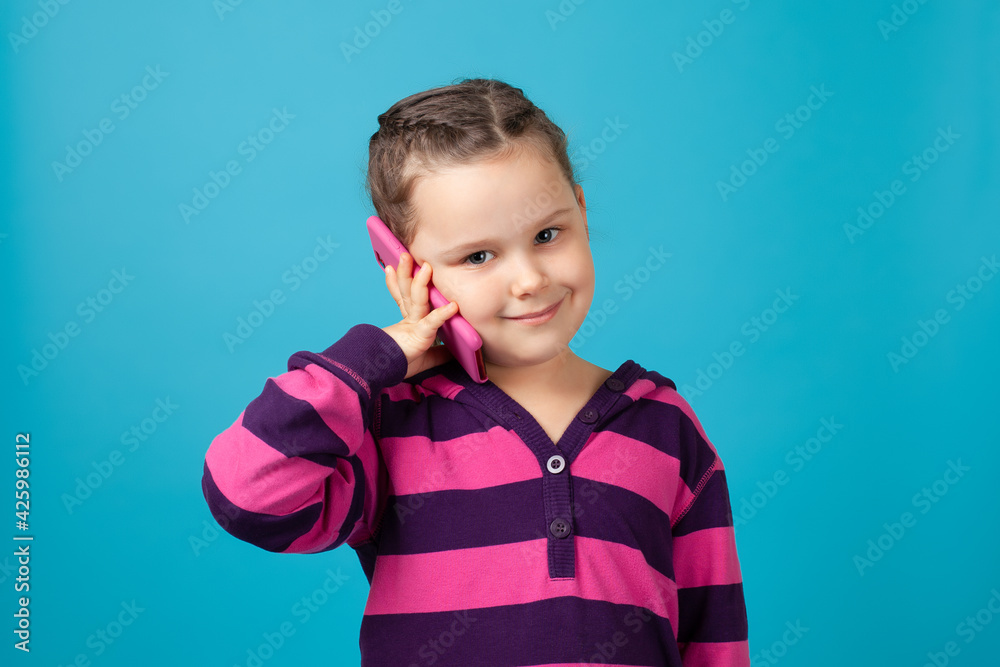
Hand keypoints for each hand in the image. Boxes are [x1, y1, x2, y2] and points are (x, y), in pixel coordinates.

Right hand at [381, 252, 458, 379]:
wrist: (383, 375)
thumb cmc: (400, 365)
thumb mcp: (425, 358)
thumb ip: (439, 352)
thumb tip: (455, 351)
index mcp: (407, 322)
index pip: (401, 297)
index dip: (396, 282)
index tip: (390, 267)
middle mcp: (408, 320)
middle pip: (406, 291)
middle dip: (406, 272)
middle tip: (406, 255)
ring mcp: (412, 325)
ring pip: (416, 298)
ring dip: (420, 281)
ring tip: (424, 265)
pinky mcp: (419, 335)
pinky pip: (432, 322)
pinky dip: (443, 314)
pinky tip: (453, 306)